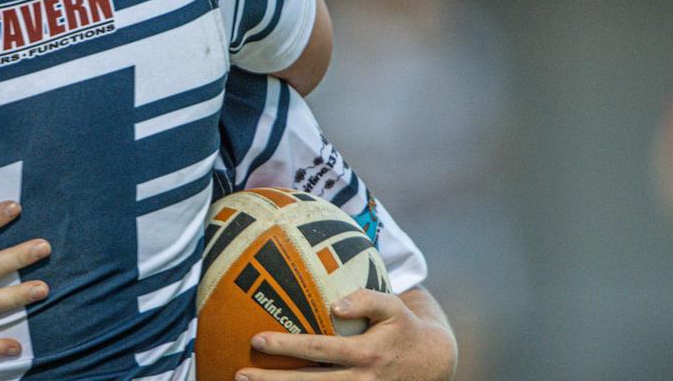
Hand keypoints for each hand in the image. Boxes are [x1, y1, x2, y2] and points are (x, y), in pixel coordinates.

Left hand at [238, 289, 456, 380]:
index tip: (257, 339)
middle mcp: (360, 379)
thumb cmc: (403, 327)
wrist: (432, 363)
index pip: (319, 350)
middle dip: (272, 380)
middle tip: (240, 374)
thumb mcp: (393, 307)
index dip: (287, 346)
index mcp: (365, 353)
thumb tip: (334, 305)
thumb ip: (366, 299)